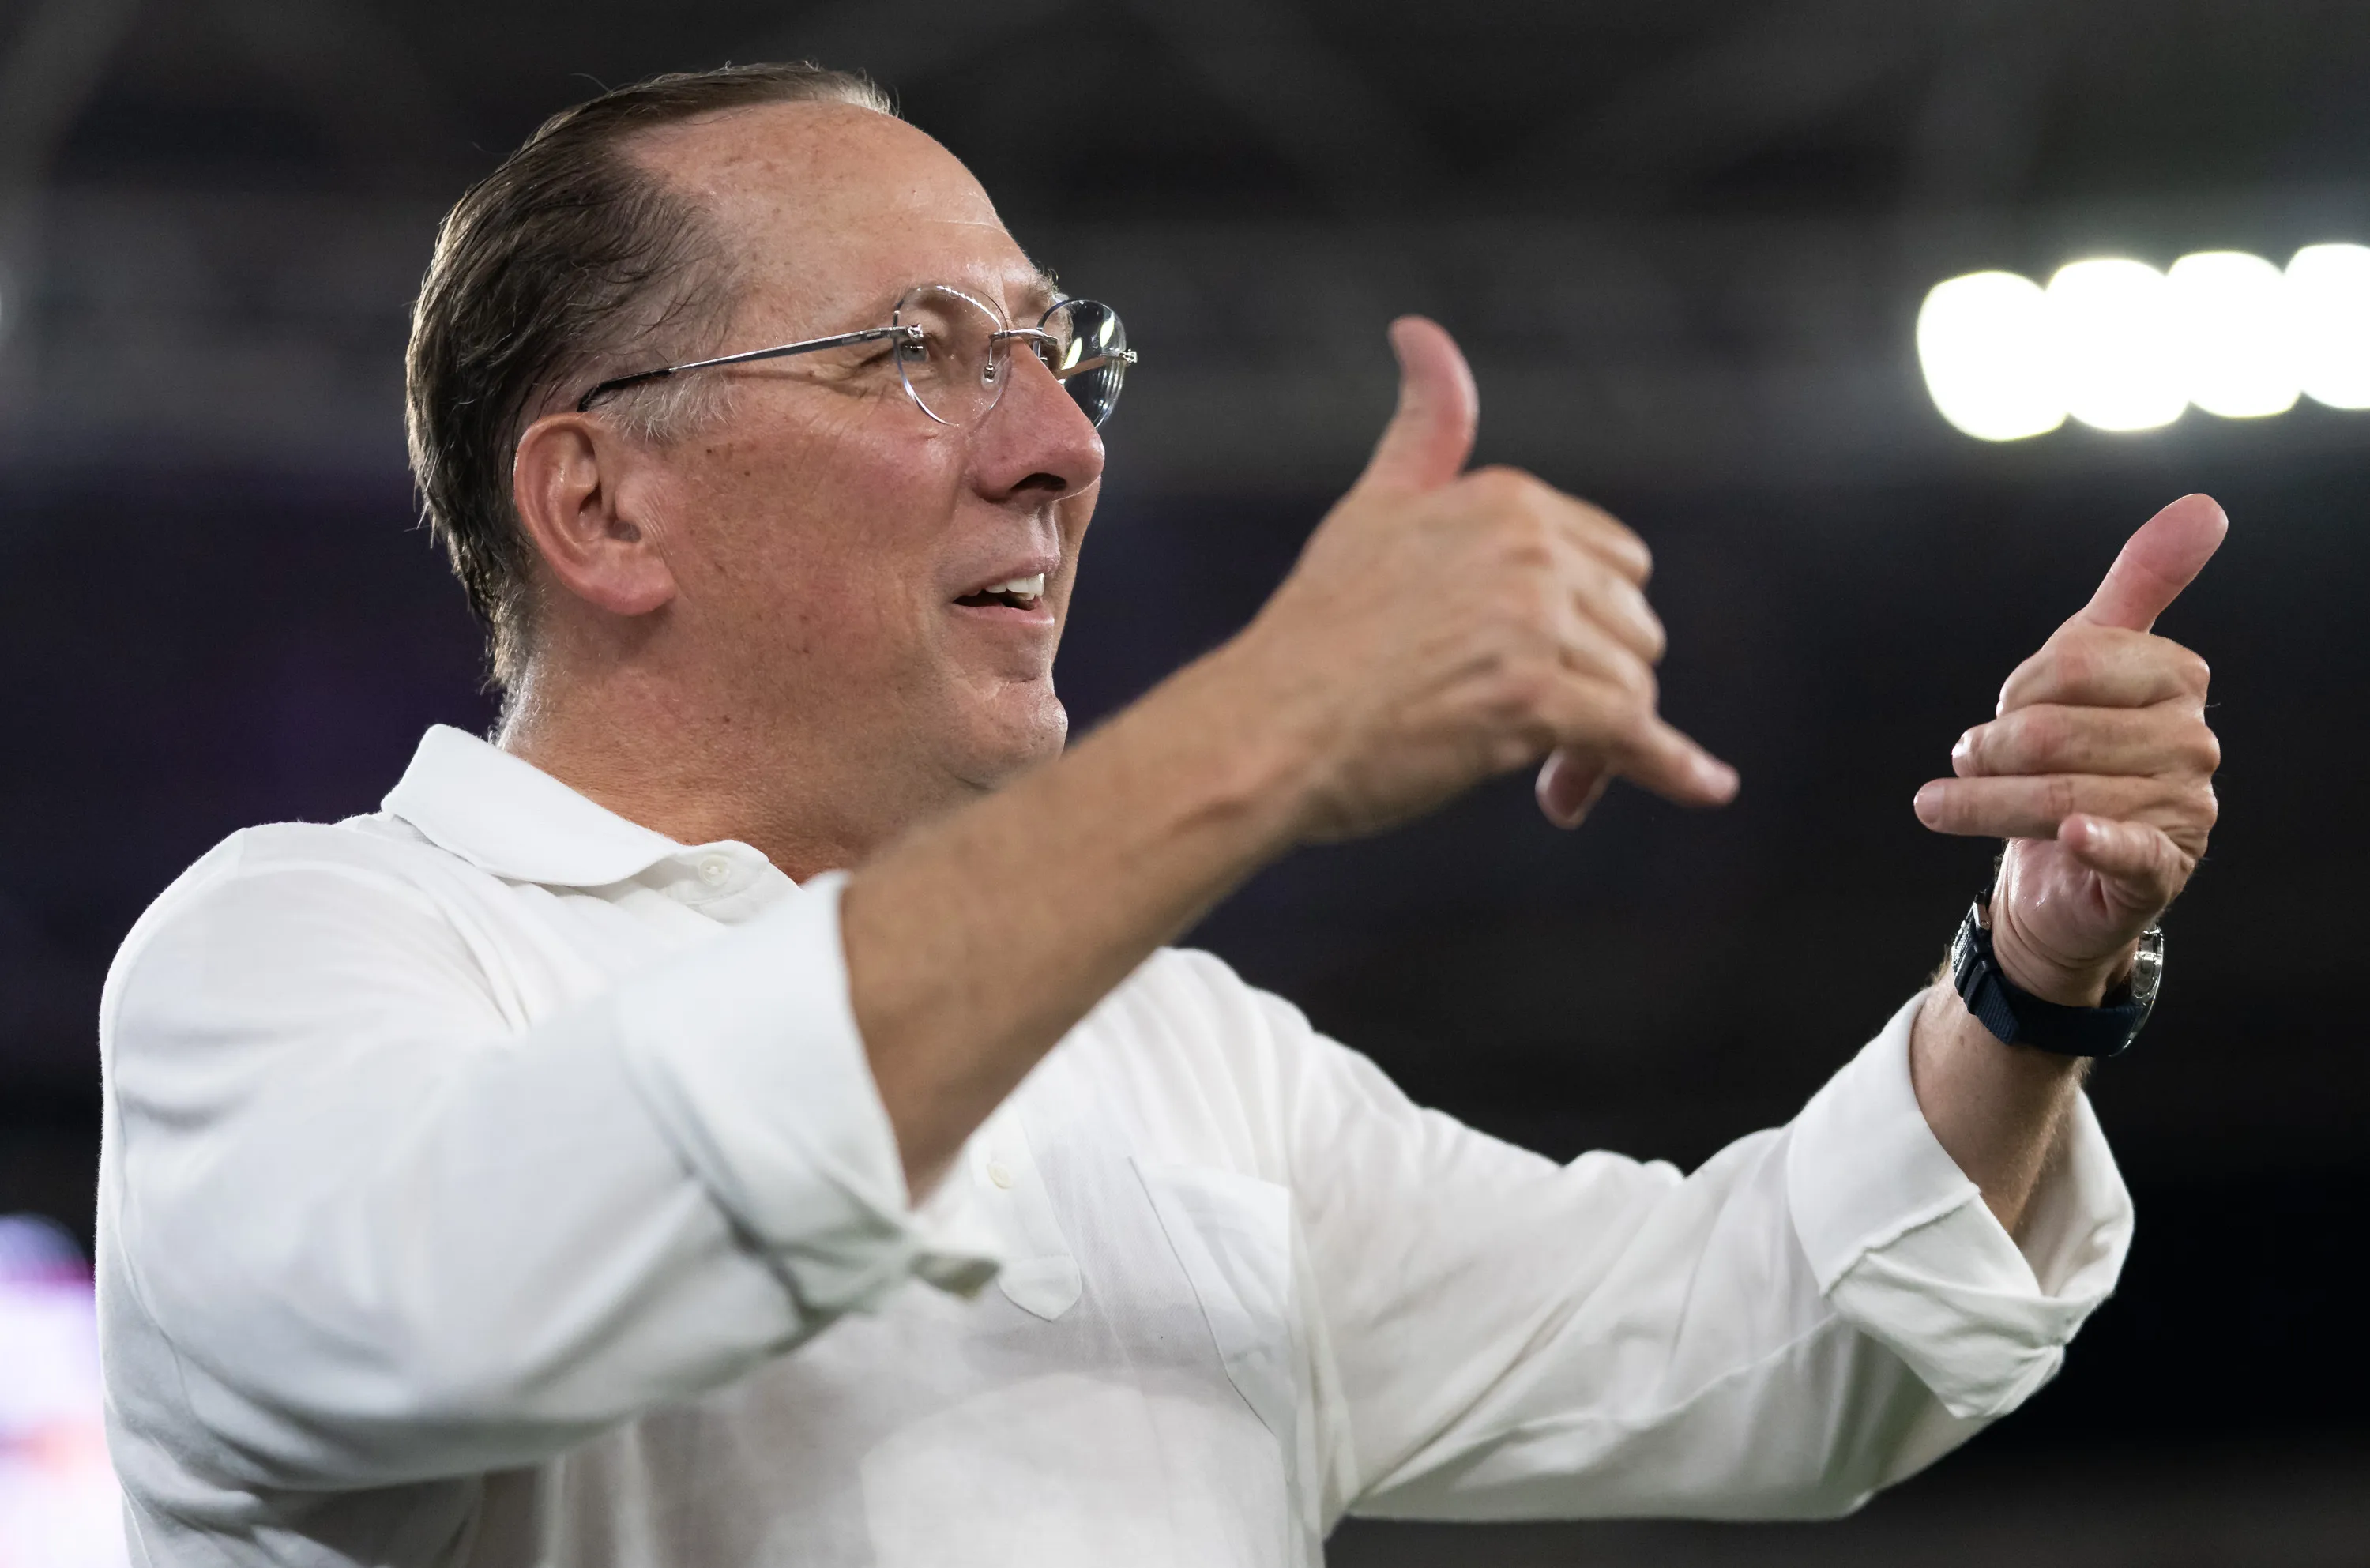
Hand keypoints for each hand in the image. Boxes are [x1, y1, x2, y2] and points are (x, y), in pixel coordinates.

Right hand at [1215, 317, 1737, 841]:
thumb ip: (1426, 428)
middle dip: (1599, 682)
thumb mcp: (1374, 508)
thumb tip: (1421, 330)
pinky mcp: (1533, 700)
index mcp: (1508, 502)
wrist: (1267, 727)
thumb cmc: (1316, 634)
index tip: (1533, 669)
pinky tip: (1707, 787)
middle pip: (1632, 626)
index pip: (1614, 563)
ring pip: (1633, 686)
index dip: (1586, 624)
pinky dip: (1671, 768)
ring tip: (1546, 779)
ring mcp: (1533, 624)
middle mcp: (1531, 551)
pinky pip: (1633, 736)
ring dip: (1602, 743)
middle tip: (1539, 735)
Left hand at [1913, 495, 2224, 1004]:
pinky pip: (2126, 849)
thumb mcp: (2093, 661)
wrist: (2060, 869)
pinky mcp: (2160, 868)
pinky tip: (2073, 835)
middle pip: (2054, 731)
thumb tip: (2205, 505)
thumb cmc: (2074, 752)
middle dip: (1990, 749)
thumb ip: (2140, 583)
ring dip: (1982, 801)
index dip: (2017, 689)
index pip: (2072, 662)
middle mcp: (2193, 742)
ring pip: (2057, 791)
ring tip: (1944, 803)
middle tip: (1966, 759)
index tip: (2004, 706)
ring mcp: (2183, 808)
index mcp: (2179, 679)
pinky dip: (2096, 840)